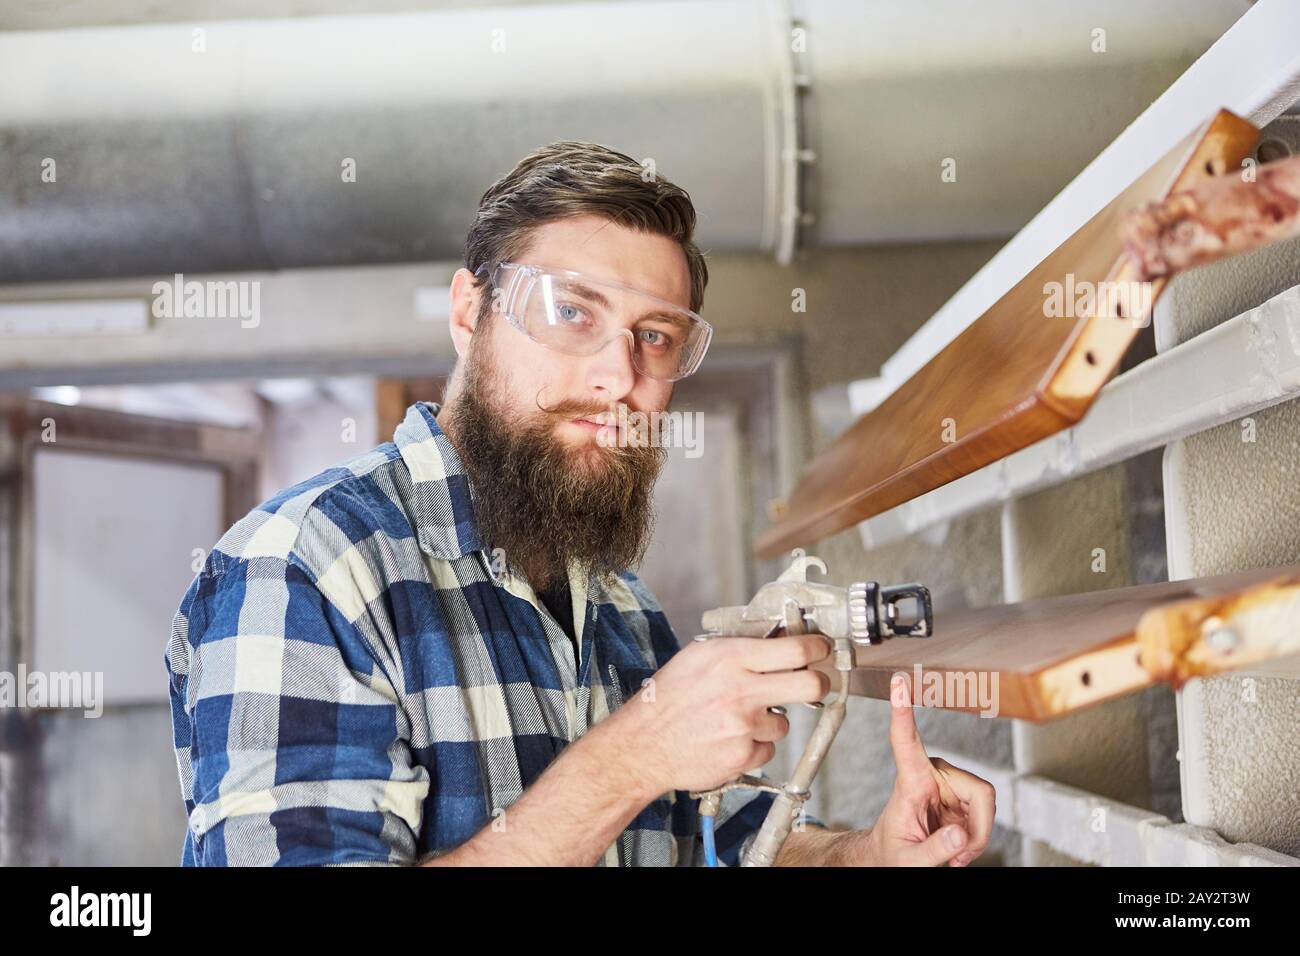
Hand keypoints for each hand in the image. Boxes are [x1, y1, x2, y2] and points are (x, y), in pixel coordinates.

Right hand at [612, 633, 831, 793]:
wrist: (642, 744)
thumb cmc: (668, 697)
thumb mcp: (699, 656)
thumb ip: (740, 646)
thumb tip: (781, 638)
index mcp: (731, 658)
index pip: (796, 649)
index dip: (818, 648)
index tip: (822, 649)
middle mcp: (741, 690)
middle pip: (810, 685)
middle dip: (818, 683)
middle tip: (813, 683)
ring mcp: (743, 726)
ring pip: (784, 721)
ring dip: (768, 721)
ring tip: (736, 719)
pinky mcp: (742, 756)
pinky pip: (767, 748)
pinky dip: (753, 745)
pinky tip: (727, 739)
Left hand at [857, 673, 995, 865]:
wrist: (894, 858)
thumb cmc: (892, 853)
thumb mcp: (907, 860)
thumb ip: (935, 849)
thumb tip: (961, 835)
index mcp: (911, 780)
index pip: (905, 741)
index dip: (902, 710)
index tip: (898, 682)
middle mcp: (933, 773)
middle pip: (979, 791)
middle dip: (978, 831)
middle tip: (959, 857)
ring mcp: (950, 783)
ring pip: (987, 804)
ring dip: (978, 837)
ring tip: (956, 854)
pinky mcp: (962, 794)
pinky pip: (986, 813)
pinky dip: (978, 837)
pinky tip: (960, 846)